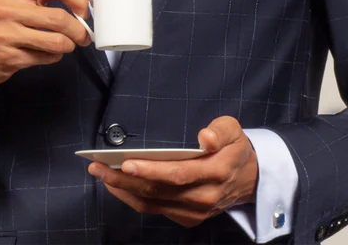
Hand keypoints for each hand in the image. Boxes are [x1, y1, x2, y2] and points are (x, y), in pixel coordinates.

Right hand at [0, 0, 91, 84]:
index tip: (85, 8)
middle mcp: (6, 7)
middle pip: (59, 17)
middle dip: (79, 29)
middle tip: (83, 34)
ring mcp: (5, 33)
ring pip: (56, 41)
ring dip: (69, 45)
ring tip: (68, 44)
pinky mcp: (7, 57)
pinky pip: (45, 58)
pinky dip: (54, 56)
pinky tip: (48, 52)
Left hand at [88, 116, 257, 227]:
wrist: (249, 178)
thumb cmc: (235, 149)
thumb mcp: (234, 130)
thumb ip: (220, 131)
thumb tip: (205, 137)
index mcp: (216, 172)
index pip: (178, 174)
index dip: (151, 170)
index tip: (126, 162)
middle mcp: (204, 197)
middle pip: (158, 191)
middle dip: (124, 179)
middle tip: (98, 166)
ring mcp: (195, 211)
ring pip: (152, 203)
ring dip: (123, 190)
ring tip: (101, 174)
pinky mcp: (188, 217)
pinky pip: (155, 209)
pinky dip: (133, 199)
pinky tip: (118, 185)